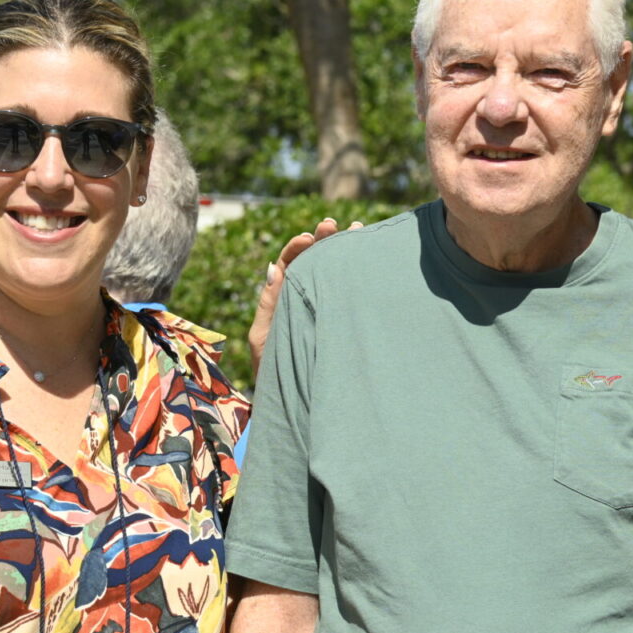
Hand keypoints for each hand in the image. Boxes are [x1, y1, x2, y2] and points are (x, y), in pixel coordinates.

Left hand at [248, 218, 361, 371]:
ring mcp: (323, 309)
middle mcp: (303, 300)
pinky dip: (355, 274)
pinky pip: (346, 293)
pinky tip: (368, 258)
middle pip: (312, 263)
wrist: (295, 407)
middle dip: (322, 240)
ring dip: (341, 251)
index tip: (308, 238)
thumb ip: (269, 305)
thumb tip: (274, 268)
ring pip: (331, 273)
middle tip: (332, 224)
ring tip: (356, 230)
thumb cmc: (275, 375)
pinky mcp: (341, 322)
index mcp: (282, 301)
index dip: (298, 248)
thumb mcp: (264, 339)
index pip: (289, 265)